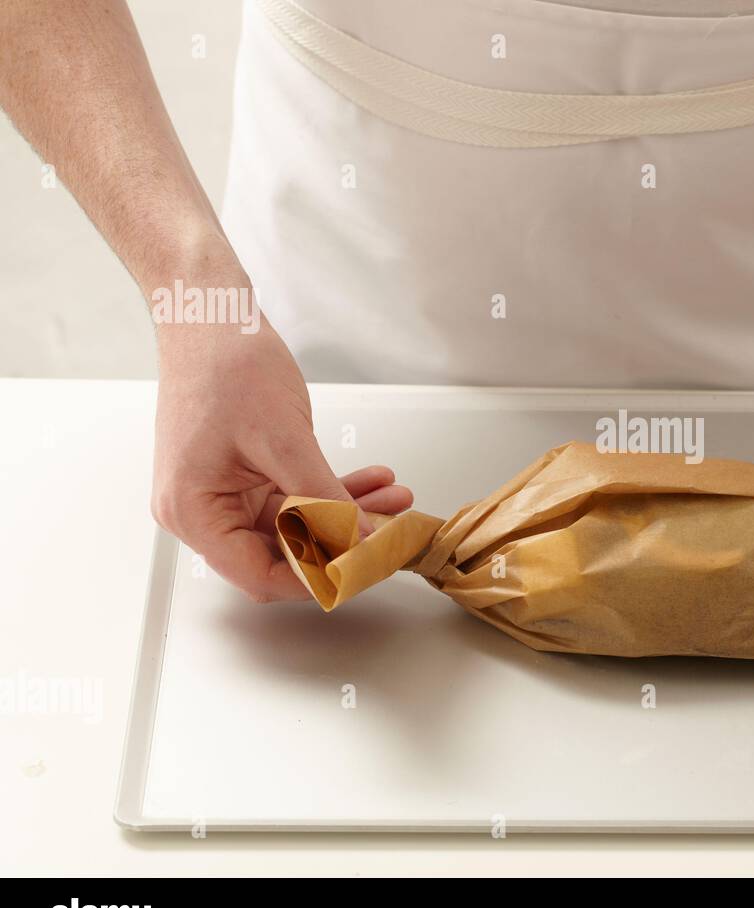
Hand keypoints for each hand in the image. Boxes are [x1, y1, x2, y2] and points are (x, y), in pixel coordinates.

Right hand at [151, 318, 413, 602]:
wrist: (211, 316)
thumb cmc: (225, 364)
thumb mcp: (285, 439)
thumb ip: (321, 498)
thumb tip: (356, 540)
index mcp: (194, 511)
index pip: (260, 575)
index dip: (315, 578)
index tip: (362, 568)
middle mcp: (202, 510)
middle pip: (279, 555)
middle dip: (339, 544)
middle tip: (389, 535)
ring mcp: (224, 493)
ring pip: (295, 527)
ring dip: (345, 516)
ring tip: (393, 500)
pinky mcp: (245, 476)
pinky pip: (294, 498)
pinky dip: (332, 492)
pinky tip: (373, 482)